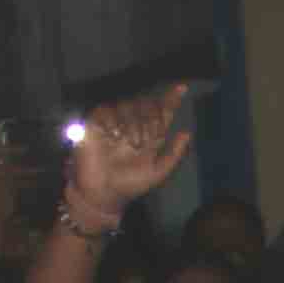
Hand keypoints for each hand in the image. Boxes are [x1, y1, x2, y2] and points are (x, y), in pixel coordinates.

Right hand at [62, 89, 193, 219]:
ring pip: (127, 105)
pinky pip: (105, 110)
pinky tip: (114, 135)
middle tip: (147, 138)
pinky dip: (112, 120)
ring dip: (133, 123)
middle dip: (151, 117)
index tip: (182, 88)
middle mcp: (134, 126)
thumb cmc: (130, 185)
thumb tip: (187, 133)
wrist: (104, 194)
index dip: (171, 99)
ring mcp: (115, 124)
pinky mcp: (95, 124)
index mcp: (150, 135)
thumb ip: (174, 154)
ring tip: (131, 143)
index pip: (162, 112)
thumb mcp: (158, 173)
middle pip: (146, 105)